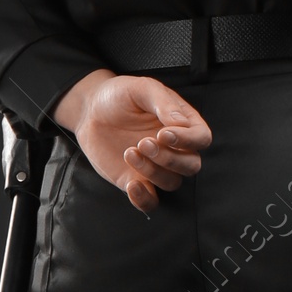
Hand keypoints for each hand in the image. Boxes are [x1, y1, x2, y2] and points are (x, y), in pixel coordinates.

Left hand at [51, 68, 212, 212]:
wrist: (90, 111)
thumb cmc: (120, 96)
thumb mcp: (142, 88)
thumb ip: (163, 103)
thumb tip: (181, 123)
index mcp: (182, 124)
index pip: (201, 138)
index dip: (188, 140)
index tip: (163, 134)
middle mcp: (174, 148)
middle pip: (191, 165)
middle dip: (170, 158)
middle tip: (143, 143)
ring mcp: (157, 166)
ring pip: (172, 182)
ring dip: (153, 171)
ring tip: (129, 152)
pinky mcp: (137, 181)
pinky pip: (150, 202)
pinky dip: (144, 200)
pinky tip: (132, 186)